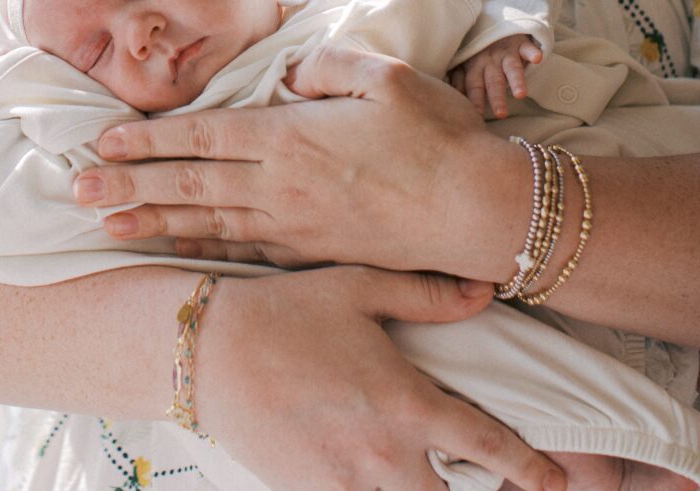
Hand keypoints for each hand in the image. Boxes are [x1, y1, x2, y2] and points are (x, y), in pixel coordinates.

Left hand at [73, 51, 525, 279]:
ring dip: (151, 222)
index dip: (147, 138)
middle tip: (75, 190)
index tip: (103, 139)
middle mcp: (279, 186)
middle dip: (127, 184)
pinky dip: (202, 250)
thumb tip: (286, 76)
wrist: (478, 211)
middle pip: (188, 184)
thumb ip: (325, 68)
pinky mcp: (310, 252)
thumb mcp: (386, 76)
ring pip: (205, 223)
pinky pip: (242, 252)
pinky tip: (175, 252)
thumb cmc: (438, 138)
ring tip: (105, 224)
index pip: (201, 135)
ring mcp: (292, 226)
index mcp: (291, 137)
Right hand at [203, 267, 566, 490]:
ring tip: (407, 472)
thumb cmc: (284, 311)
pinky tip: (355, 471)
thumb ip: (426, 295)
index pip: (490, 449)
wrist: (205, 350)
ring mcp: (344, 481)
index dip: (531, 471)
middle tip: (464, 474)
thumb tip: (484, 290)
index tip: (554, 483)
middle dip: (464, 490)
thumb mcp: (357, 288)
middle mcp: (385, 454)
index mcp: (408, 403)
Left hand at [450, 34, 542, 117]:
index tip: (476, 115)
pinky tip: (537, 59)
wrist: (493, 25)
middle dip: (496, 98)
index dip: (474, 100)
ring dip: (516, 81)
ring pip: (511, 68)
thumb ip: (458, 82)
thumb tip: (452, 100)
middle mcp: (489, 61)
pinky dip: (532, 52)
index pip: (473, 86)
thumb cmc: (477, 52)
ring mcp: (505, 52)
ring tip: (520, 94)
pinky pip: (527, 48)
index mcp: (473, 67)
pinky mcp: (521, 44)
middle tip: (500, 114)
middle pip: (493, 81)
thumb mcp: (464, 65)